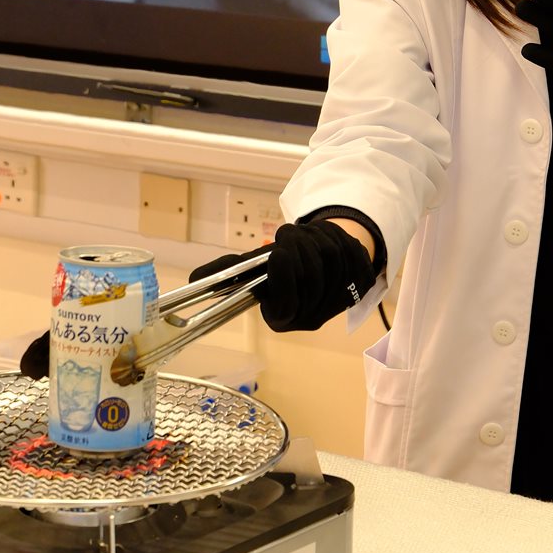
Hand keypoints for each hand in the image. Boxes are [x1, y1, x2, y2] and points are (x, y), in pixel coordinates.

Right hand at [191, 219, 375, 333]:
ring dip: (318, 238)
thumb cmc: (279, 268)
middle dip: (299, 247)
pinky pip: (356, 258)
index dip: (282, 277)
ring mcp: (338, 303)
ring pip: (333, 262)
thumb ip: (225, 272)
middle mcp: (311, 317)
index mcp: (283, 317)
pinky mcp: (360, 287)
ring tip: (306, 234)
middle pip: (311, 277)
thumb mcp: (251, 271)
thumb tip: (192, 279)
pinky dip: (343, 240)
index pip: (285, 304)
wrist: (317, 265)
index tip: (277, 253)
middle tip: (290, 234)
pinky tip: (331, 239)